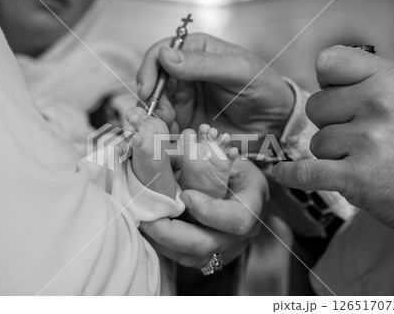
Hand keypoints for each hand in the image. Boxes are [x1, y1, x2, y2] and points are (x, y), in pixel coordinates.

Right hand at [137, 33, 294, 152]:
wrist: (276, 123)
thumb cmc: (263, 89)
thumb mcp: (237, 71)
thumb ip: (202, 64)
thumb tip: (165, 55)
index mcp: (197, 52)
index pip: (161, 53)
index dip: (149, 69)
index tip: (148, 89)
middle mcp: (185, 75)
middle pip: (153, 82)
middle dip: (150, 99)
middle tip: (156, 116)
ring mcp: (184, 100)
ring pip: (156, 106)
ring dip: (155, 118)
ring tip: (166, 128)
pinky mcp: (186, 123)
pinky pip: (166, 126)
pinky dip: (163, 133)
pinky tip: (171, 139)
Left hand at [139, 158, 267, 267]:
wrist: (245, 191)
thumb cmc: (236, 169)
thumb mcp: (232, 156)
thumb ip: (211, 154)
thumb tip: (186, 137)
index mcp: (252, 206)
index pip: (237, 219)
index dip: (209, 211)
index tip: (185, 196)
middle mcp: (241, 234)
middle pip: (206, 245)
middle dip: (171, 234)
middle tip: (146, 219)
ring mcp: (225, 248)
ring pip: (191, 257)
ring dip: (161, 242)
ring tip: (141, 224)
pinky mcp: (210, 255)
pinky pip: (184, 256)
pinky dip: (163, 245)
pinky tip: (148, 230)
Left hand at [272, 46, 393, 233]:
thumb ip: (368, 82)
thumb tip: (325, 79)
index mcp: (389, 79)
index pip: (329, 62)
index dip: (328, 81)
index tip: (336, 94)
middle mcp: (378, 104)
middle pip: (315, 107)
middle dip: (329, 123)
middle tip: (359, 137)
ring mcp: (367, 141)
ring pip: (316, 142)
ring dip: (332, 155)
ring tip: (365, 160)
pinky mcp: (357, 177)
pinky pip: (306, 172)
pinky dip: (291, 175)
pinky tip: (282, 173)